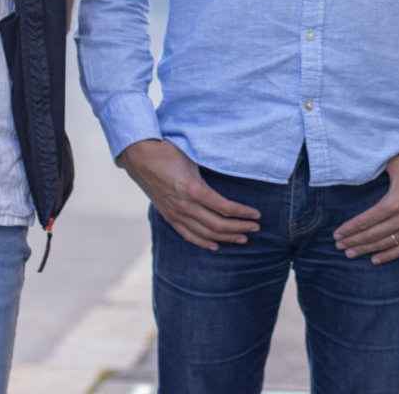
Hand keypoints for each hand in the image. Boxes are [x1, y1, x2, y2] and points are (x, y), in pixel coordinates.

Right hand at [117, 139, 260, 250]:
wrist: (141, 157)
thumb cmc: (170, 152)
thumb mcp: (194, 158)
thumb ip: (211, 170)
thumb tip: (235, 169)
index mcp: (194, 189)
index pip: (225, 208)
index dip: (243, 213)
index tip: (257, 214)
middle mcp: (185, 206)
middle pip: (218, 225)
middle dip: (240, 228)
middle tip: (256, 228)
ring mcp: (176, 214)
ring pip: (205, 233)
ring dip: (226, 238)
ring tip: (243, 238)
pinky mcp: (169, 217)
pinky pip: (188, 235)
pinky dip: (203, 242)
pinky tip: (216, 246)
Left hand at [333, 154, 398, 263]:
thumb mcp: (396, 164)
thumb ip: (376, 168)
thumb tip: (358, 168)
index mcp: (394, 202)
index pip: (366, 220)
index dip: (349, 229)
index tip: (337, 234)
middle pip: (371, 235)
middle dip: (353, 241)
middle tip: (339, 246)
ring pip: (384, 244)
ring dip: (365, 250)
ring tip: (350, 253)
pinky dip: (388, 255)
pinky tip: (374, 259)